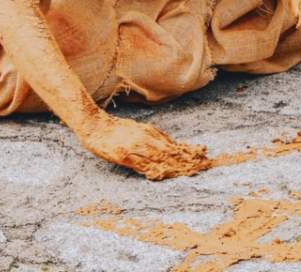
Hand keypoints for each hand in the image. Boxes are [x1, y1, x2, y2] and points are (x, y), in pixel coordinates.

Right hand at [81, 115, 210, 179]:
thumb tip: (173, 145)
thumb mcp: (138, 128)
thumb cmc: (116, 129)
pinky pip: (141, 165)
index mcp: (150, 133)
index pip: (173, 145)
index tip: (204, 156)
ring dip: (176, 165)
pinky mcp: (123, 156)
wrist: (94, 125)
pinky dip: (153, 169)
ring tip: (192, 170)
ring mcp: (135, 148)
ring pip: (159, 158)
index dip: (189, 151)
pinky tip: (163, 174)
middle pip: (171, 152)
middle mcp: (145, 139)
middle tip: (205, 164)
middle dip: (188, 159)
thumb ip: (154, 136)